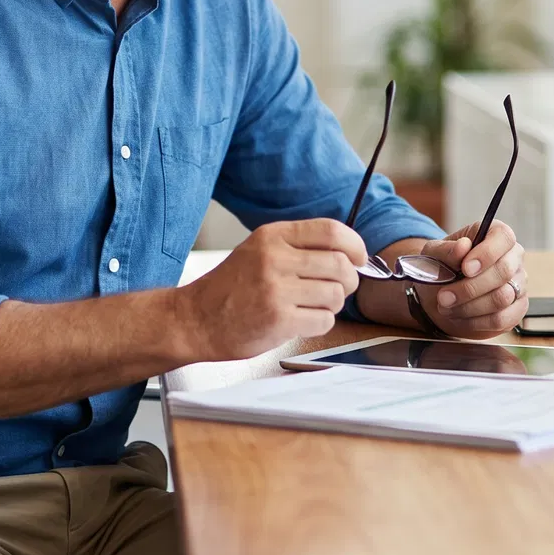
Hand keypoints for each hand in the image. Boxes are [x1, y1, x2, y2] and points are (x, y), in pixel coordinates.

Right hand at [176, 219, 365, 361]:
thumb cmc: (230, 289)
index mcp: (272, 236)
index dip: (354, 245)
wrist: (195, 320)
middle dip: (349, 280)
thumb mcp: (259, 251)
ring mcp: (276, 290)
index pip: (330, 231)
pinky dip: (320, 323)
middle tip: (338, 288)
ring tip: (310, 306)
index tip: (359, 258)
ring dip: (332, 304)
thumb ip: (298, 247)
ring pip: (336, 294)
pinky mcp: (278, 320)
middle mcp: (274, 258)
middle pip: (340, 264)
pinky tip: (300, 320)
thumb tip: (348, 253)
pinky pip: (324, 320)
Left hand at [415, 220, 526, 338]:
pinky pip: (503, 318)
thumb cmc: (440, 269)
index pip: (503, 237)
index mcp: (495, 235)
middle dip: (470, 287)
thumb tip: (463, 246)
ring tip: (446, 306)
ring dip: (469, 306)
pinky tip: (460, 317)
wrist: (439, 295)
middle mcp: (513, 257)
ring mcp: (518, 283)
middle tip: (444, 296)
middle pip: (504, 271)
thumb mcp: (433, 254)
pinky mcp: (517, 309)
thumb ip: (446, 250)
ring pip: (502, 297)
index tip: (465, 268)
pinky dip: (476, 321)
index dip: (486, 253)